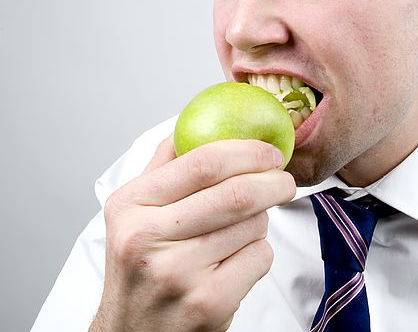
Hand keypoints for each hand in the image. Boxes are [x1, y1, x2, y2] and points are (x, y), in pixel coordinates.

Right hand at [89, 136, 295, 331]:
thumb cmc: (142, 265)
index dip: (247, 151)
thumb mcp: (134, 210)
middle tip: (284, 179)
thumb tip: (199, 118)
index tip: (270, 151)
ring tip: (242, 228)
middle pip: (237, 194)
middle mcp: (147, 239)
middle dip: (273, 181)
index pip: (203, 162)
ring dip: (261, 221)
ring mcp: (179, 274)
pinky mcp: (209, 303)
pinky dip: (259, 252)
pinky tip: (236, 261)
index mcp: (130, 206)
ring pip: (253, 226)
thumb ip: (166, 163)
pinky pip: (259, 257)